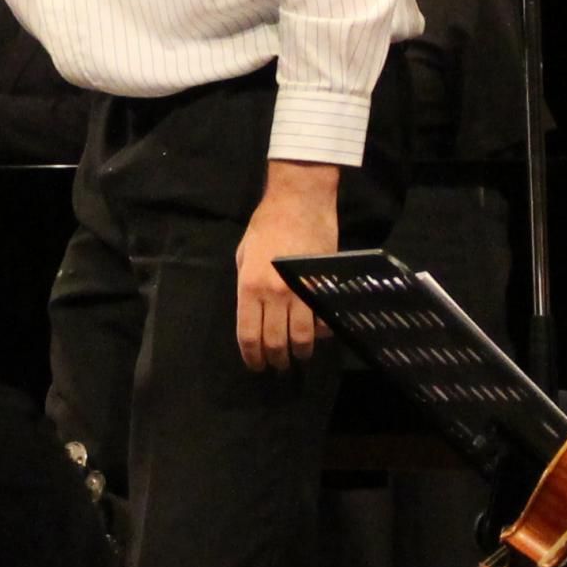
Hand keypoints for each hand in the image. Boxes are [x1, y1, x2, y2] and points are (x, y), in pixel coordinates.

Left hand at [237, 161, 339, 371]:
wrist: (299, 200)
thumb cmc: (266, 223)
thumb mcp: (244, 254)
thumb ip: (246, 285)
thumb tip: (253, 312)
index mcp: (249, 287)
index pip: (248, 335)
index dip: (252, 357)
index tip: (256, 366)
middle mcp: (273, 295)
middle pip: (275, 342)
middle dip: (276, 360)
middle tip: (278, 365)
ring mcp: (300, 291)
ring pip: (301, 337)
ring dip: (300, 352)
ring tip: (299, 356)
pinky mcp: (321, 284)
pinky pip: (323, 319)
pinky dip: (321, 332)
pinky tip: (319, 335)